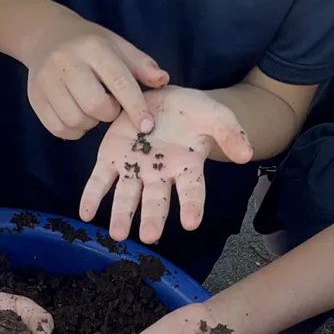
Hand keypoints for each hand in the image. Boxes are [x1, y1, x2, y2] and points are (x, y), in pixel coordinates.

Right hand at [23, 14, 168, 139]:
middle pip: (95, 105)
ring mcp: (47, 81)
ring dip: (90, 122)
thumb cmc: (90, 45)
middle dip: (108, 113)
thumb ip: (141, 65)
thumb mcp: (118, 46)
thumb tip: (163, 80)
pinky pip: (59, 129)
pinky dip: (73, 130)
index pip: (119, 81)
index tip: (147, 125)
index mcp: (93, 48)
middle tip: (108, 105)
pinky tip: (77, 115)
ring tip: (90, 108)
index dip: (135, 107)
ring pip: (76, 120)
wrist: (47, 37)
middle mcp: (67, 63)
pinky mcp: (35, 98)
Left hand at [81, 87, 252, 243]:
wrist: (163, 95)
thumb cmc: (193, 112)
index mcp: (186, 168)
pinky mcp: (110, 158)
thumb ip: (232, 132)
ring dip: (122, 215)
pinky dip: (91, 196)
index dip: (192, 207)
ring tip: (118, 234)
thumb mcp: (217, 115)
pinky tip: (85, 214)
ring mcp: (133, 169)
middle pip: (156, 201)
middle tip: (150, 237)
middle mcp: (159, 175)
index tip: (192, 223)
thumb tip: (248, 155)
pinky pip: (100, 180)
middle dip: (153, 219)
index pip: (191, 191)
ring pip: (127, 196)